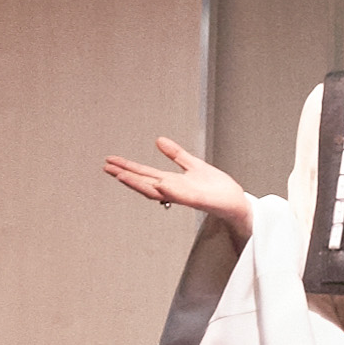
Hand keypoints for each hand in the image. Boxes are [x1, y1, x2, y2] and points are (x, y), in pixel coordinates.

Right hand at [101, 137, 254, 224]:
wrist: (236, 203)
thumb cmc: (217, 189)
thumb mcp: (194, 165)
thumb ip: (176, 154)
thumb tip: (159, 140)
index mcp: (173, 182)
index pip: (145, 174)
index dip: (127, 168)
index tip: (110, 162)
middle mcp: (175, 190)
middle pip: (145, 183)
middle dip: (126, 176)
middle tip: (107, 168)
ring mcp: (186, 196)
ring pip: (158, 191)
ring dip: (140, 184)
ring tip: (122, 176)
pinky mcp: (200, 200)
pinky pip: (183, 196)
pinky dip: (170, 191)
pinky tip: (160, 183)